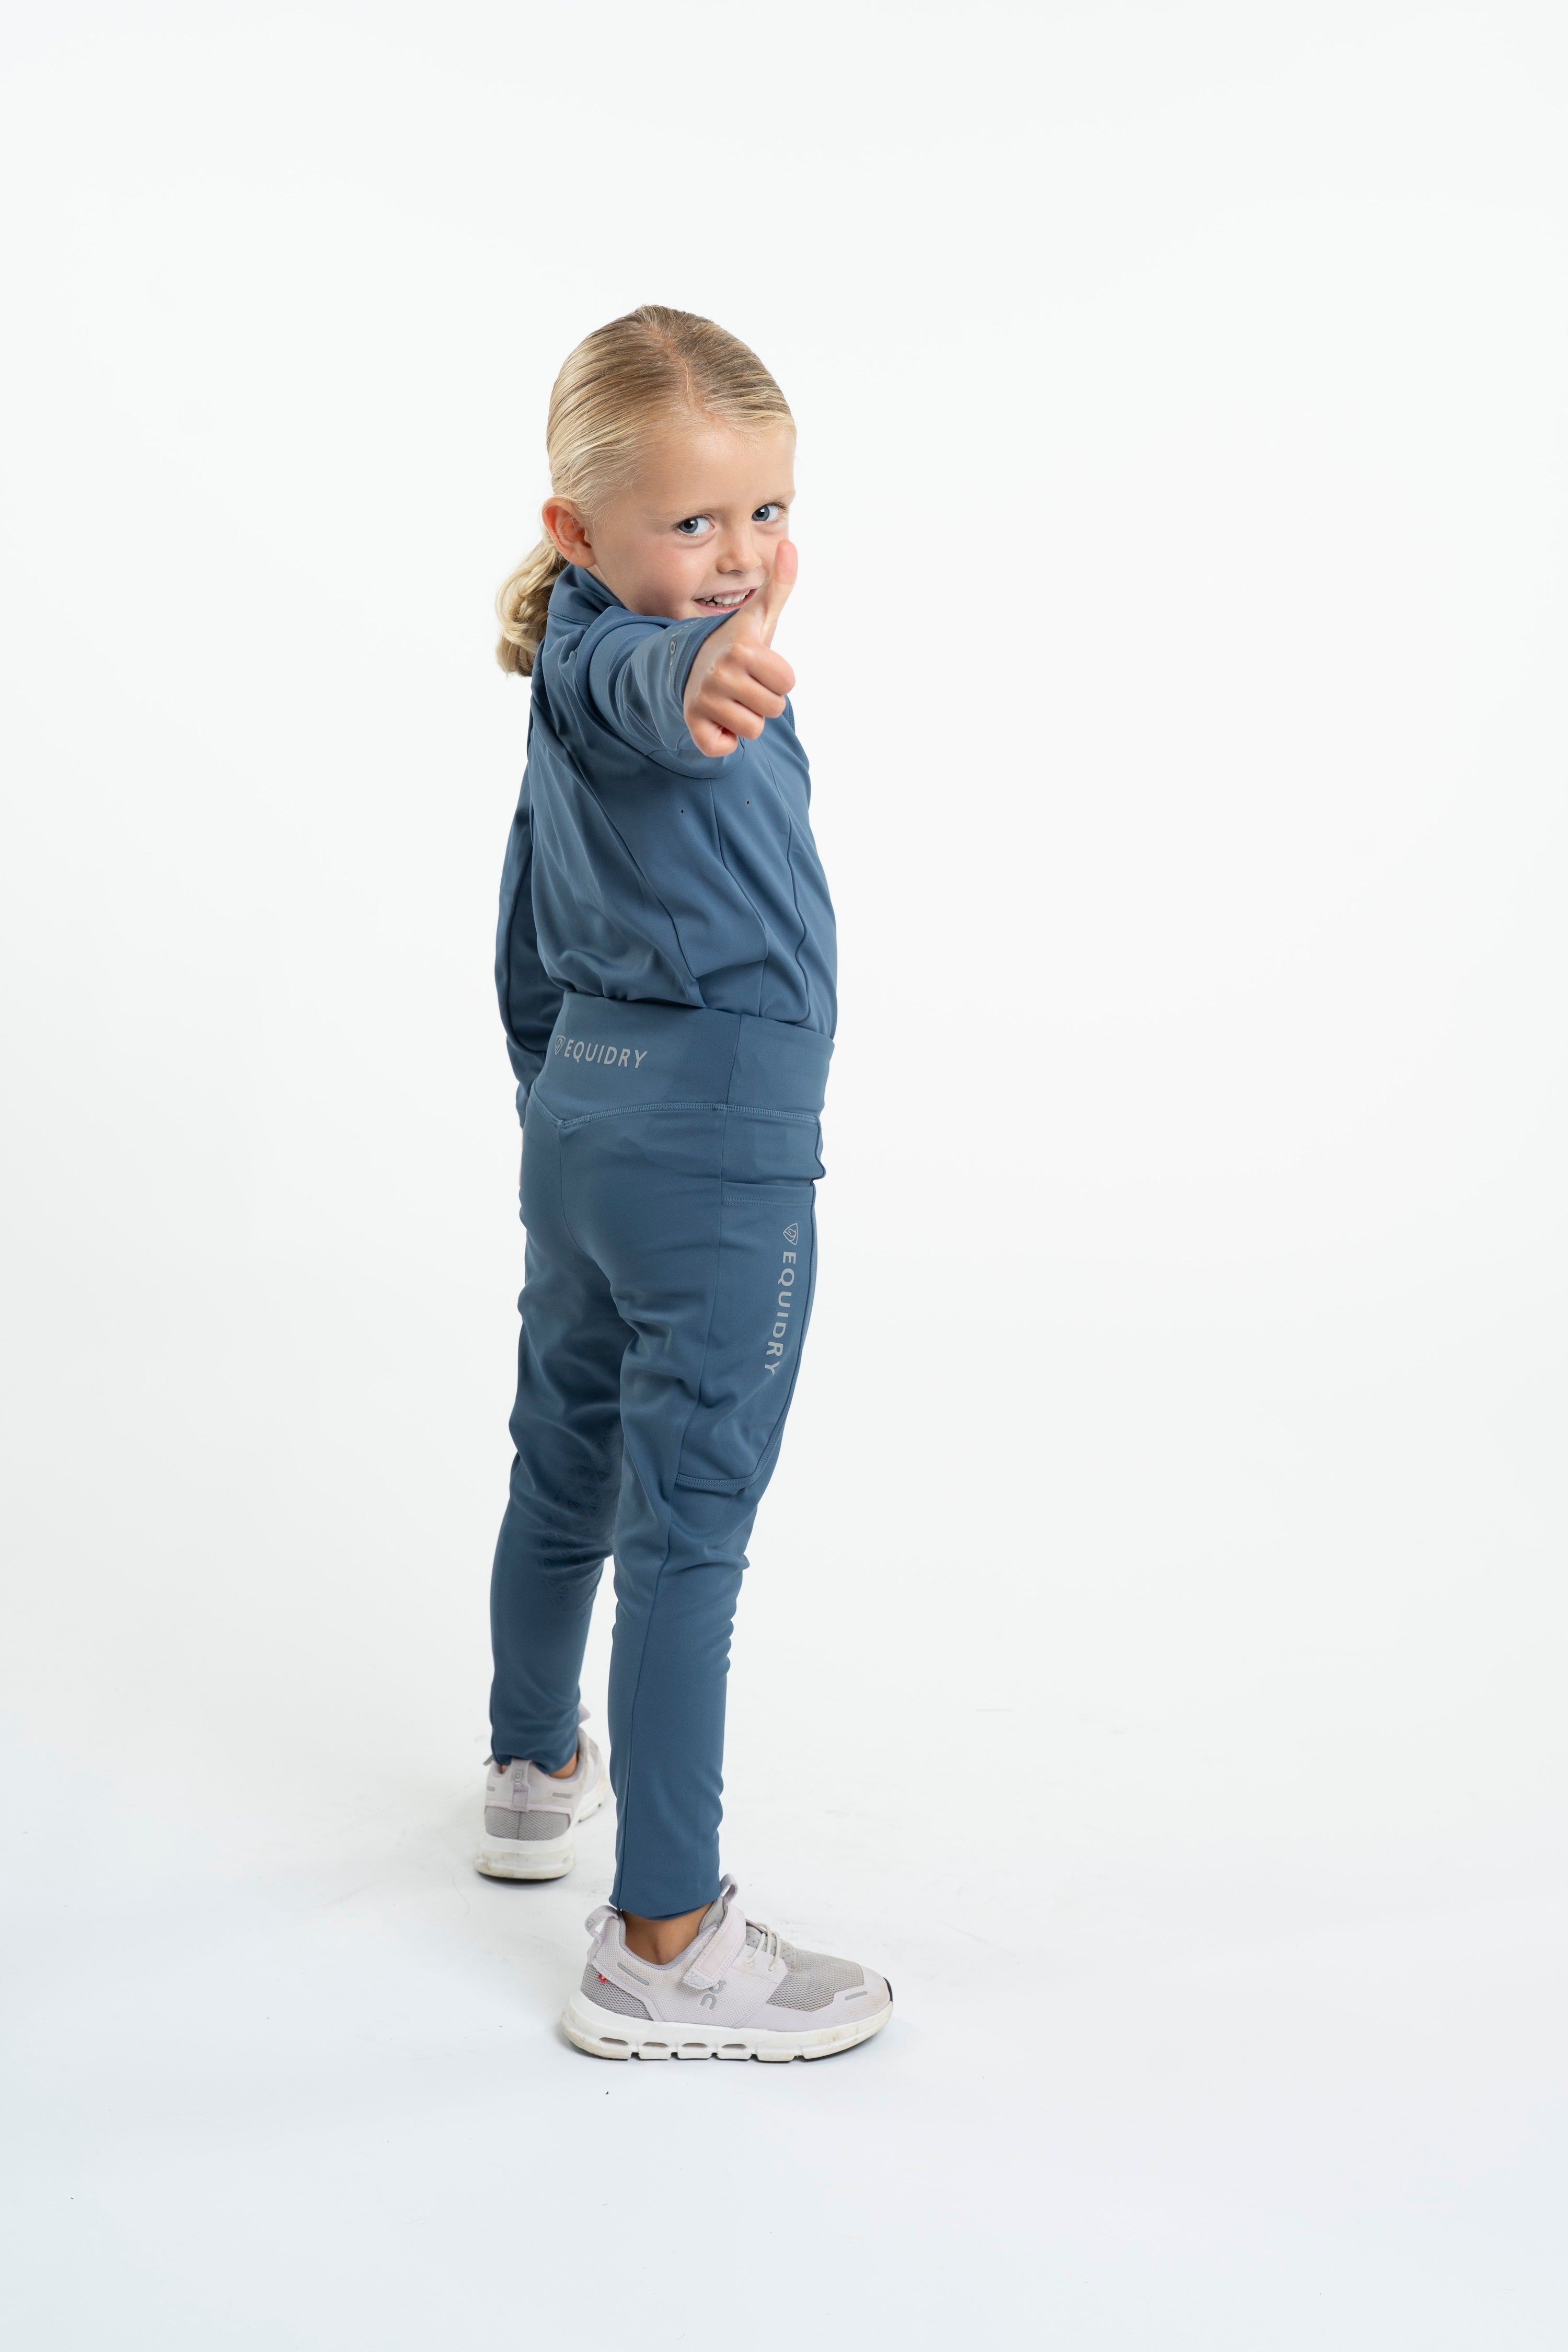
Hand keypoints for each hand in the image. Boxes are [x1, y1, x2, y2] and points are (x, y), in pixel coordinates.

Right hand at [682, 541, 796, 755]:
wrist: (689, 663)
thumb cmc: (735, 643)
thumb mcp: (758, 616)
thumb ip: (779, 585)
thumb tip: (790, 545)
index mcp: (742, 647)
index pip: (788, 682)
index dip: (779, 677)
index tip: (760, 665)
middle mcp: (720, 672)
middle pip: (774, 708)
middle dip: (764, 699)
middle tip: (745, 684)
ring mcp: (704, 699)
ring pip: (753, 729)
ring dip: (746, 718)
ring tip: (731, 699)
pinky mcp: (693, 723)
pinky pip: (722, 748)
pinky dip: (724, 740)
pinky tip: (717, 719)